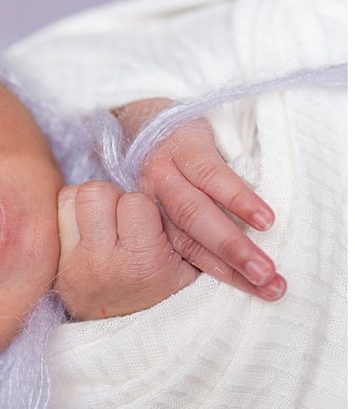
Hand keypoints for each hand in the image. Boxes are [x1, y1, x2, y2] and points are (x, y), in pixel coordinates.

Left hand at [56, 181, 198, 319]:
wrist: (133, 342)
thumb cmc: (167, 295)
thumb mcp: (191, 267)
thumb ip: (182, 228)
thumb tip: (167, 188)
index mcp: (143, 261)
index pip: (135, 202)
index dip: (143, 206)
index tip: (148, 223)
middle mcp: (102, 263)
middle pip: (94, 192)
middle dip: (111, 197)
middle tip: (121, 218)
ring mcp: (72, 265)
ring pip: (69, 198)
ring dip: (86, 204)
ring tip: (103, 223)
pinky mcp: (54, 268)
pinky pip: (53, 219)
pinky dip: (69, 218)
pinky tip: (86, 233)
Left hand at [112, 98, 284, 300]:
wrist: (141, 114)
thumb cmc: (166, 163)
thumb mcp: (167, 198)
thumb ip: (190, 227)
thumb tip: (227, 263)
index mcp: (152, 217)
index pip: (188, 253)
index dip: (225, 275)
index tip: (262, 293)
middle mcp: (155, 200)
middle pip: (191, 240)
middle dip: (231, 266)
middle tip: (267, 285)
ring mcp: (165, 172)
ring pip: (197, 214)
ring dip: (233, 242)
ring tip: (265, 266)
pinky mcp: (182, 146)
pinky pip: (210, 175)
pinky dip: (236, 198)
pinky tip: (262, 218)